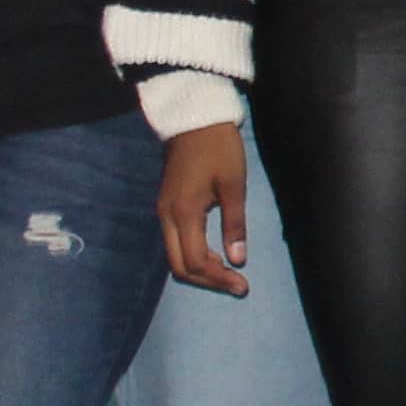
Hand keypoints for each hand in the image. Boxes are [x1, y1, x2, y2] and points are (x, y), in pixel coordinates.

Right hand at [158, 122, 252, 292]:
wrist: (194, 119)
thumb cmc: (218, 148)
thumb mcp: (233, 185)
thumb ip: (234, 224)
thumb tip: (238, 259)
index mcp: (183, 213)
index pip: (196, 262)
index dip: (219, 279)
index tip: (243, 286)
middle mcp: (166, 217)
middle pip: (179, 266)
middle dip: (207, 281)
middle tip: (236, 285)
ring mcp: (163, 211)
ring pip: (174, 255)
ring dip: (200, 269)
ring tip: (229, 272)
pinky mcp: (166, 206)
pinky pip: (174, 242)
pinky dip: (193, 254)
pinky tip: (215, 254)